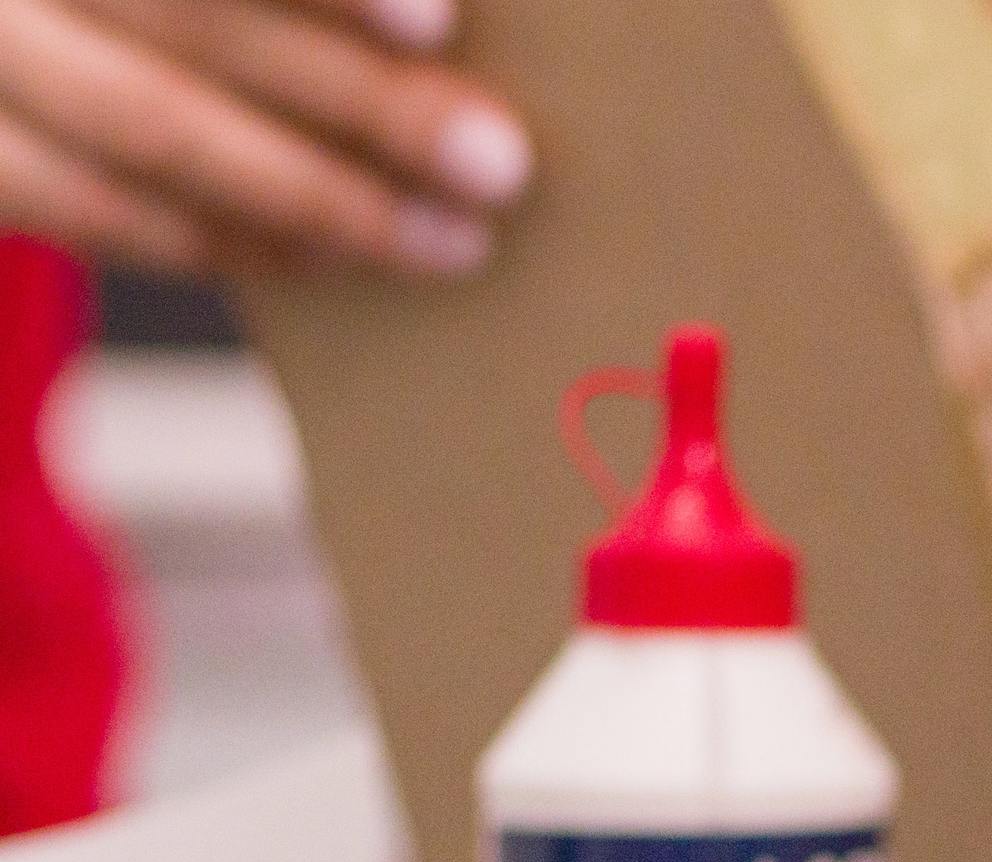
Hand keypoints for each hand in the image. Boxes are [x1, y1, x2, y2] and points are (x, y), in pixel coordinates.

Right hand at [0, 0, 528, 275]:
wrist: (11, 26)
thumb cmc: (141, 9)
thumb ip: (286, 6)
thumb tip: (432, 33)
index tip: (440, 21)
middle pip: (189, 16)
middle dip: (357, 97)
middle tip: (497, 161)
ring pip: (146, 126)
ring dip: (314, 196)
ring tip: (447, 240)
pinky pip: (90, 208)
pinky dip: (223, 239)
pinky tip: (333, 260)